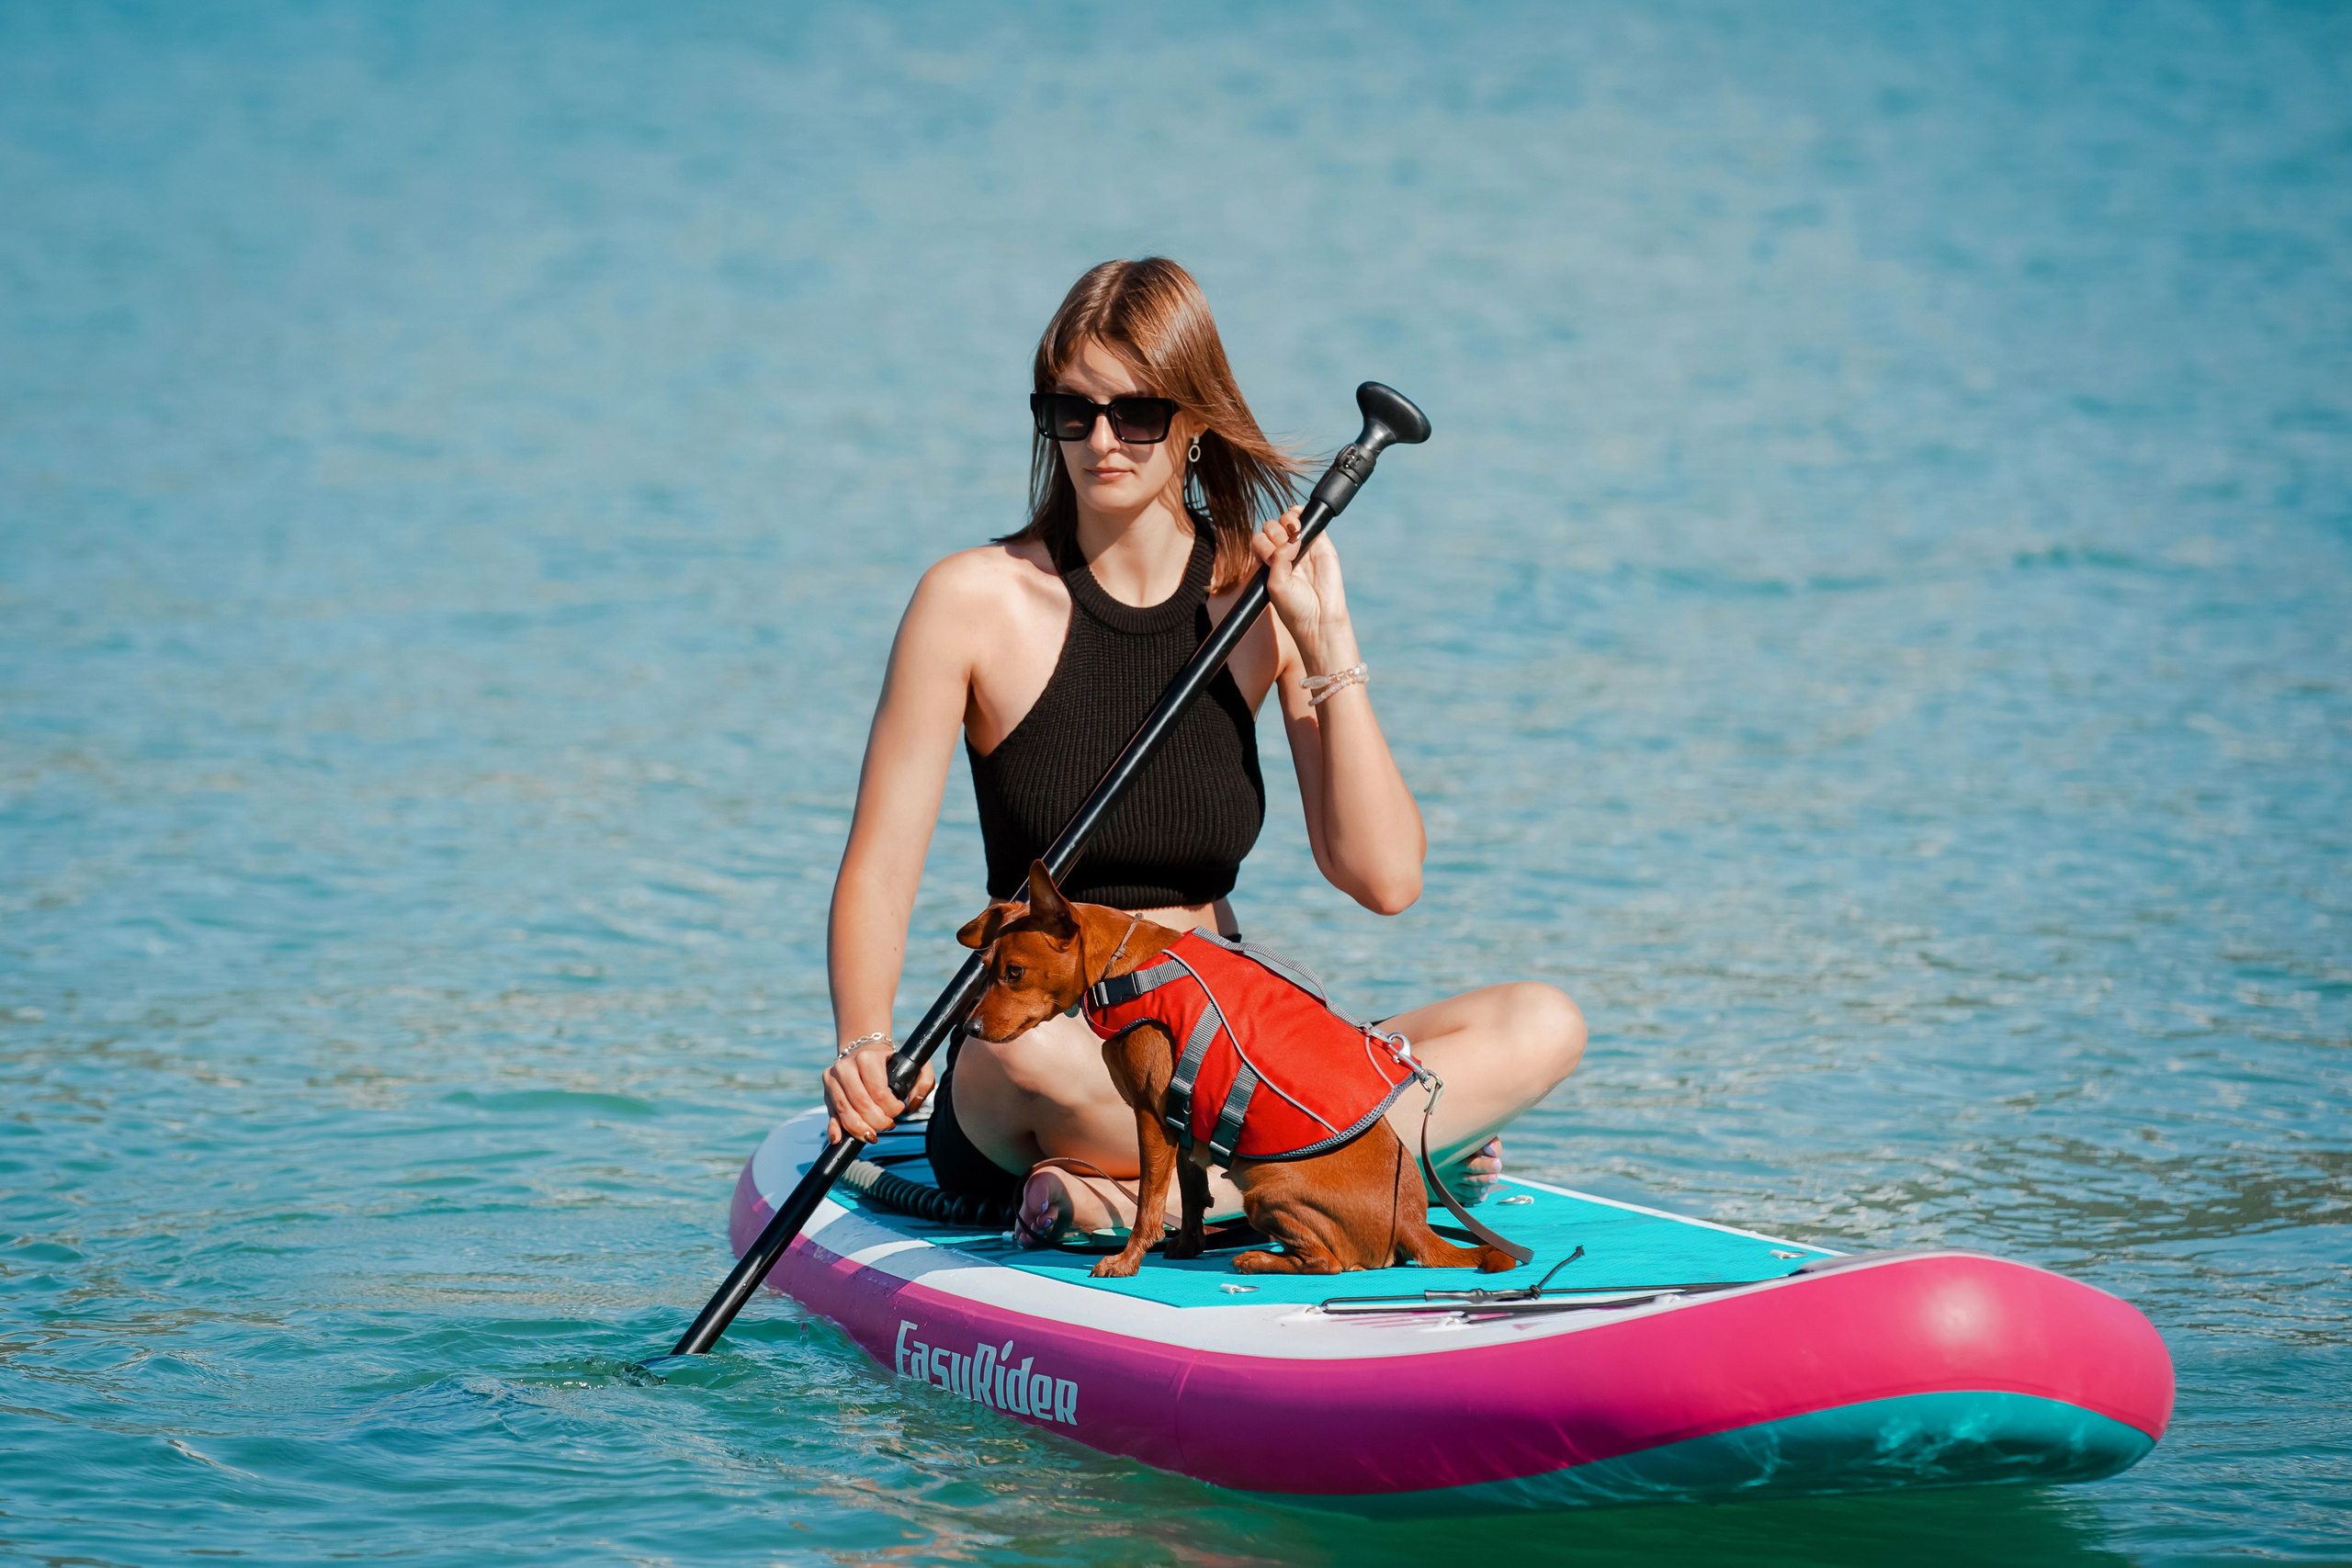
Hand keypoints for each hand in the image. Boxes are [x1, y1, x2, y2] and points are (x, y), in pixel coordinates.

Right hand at [822, 1040, 932, 1144]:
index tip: (899, 1110)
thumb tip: (912, 1104)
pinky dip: (835, 1129)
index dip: (891, 1108)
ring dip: (860, 1128)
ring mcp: (833, 1079)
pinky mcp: (827, 1092)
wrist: (864, 1052)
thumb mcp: (914, 1065)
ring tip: (872, 1135)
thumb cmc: (891, 1063)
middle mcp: (845, 1066)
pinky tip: (839, 1139)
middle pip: (861, 1103)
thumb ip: (923, 1082)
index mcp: (867, 1058)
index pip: (878, 1091)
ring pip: (845, 1111)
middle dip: (877, 1121)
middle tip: (888, 1125)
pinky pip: (831, 1114)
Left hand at [1250, 506, 1354, 671]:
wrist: (1320, 617)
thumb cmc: (1295, 607)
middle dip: (1275, 534)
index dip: (1263, 543)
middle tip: (1286, 552)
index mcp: (1268, 563)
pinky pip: (1310, 518)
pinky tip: (1300, 523)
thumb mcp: (1276, 584)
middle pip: (1271, 527)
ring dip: (1287, 522)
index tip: (1272, 559)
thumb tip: (1290, 535)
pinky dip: (1302, 513)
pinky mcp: (1320, 542)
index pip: (1259, 540)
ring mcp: (1302, 545)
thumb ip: (1276, 558)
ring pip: (1288, 519)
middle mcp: (1283, 552)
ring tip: (1295, 537)